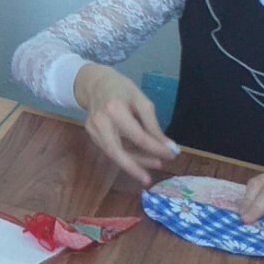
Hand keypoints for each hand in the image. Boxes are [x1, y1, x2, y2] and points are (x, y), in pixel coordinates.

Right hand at [73, 64, 178, 184]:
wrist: (94, 83)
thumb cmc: (122, 90)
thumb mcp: (141, 101)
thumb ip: (153, 125)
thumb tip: (169, 148)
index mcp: (115, 109)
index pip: (138, 136)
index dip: (156, 148)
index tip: (172, 155)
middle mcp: (100, 121)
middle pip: (116, 151)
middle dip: (133, 167)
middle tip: (148, 180)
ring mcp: (92, 129)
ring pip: (112, 153)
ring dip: (133, 162)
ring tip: (154, 164)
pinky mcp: (91, 133)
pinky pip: (109, 148)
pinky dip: (126, 155)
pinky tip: (140, 157)